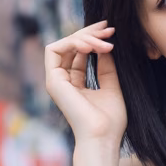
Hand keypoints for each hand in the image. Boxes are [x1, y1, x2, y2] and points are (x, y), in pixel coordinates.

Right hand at [44, 21, 126, 165]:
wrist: (102, 138)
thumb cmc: (110, 121)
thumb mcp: (112, 86)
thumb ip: (106, 65)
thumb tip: (104, 45)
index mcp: (75, 84)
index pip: (79, 52)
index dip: (93, 38)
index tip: (111, 31)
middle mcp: (63, 81)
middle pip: (71, 45)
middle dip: (90, 33)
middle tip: (108, 28)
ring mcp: (55, 81)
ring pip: (64, 44)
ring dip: (85, 37)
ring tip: (104, 41)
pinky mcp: (53, 81)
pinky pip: (55, 49)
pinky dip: (73, 43)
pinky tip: (92, 45)